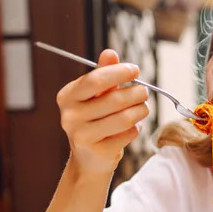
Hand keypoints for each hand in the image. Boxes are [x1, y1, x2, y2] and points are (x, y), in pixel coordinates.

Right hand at [56, 49, 149, 174]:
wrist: (90, 158)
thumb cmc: (95, 120)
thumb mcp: (96, 95)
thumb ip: (103, 73)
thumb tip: (110, 53)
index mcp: (67, 96)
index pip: (96, 80)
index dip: (119, 72)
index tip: (135, 70)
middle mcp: (70, 116)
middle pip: (114, 99)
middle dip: (137, 93)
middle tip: (144, 92)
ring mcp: (82, 135)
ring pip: (125, 118)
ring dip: (141, 110)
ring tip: (143, 108)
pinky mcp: (98, 151)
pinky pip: (128, 133)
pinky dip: (136, 128)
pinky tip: (133, 127)